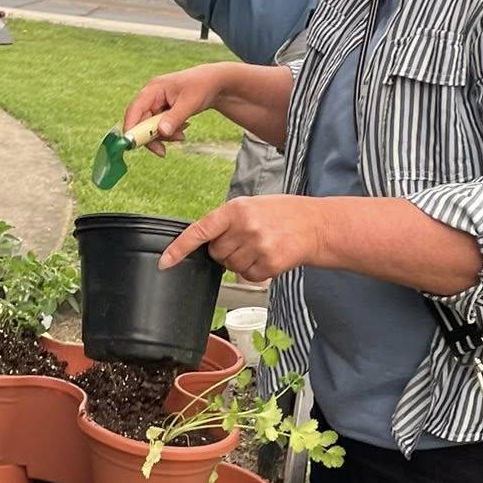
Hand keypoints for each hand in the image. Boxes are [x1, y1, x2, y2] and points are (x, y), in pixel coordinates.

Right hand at [122, 66, 229, 155]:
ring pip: (150, 127)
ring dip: (164, 136)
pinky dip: (169, 132)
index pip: (134, 110)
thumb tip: (162, 132)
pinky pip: (159, 126)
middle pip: (140, 122)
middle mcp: (151, 96)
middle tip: (163, 151)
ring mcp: (156, 103)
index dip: (131, 128)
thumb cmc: (202, 87)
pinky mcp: (162, 110)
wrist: (214, 83)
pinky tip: (183, 128)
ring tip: (182, 135)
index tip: (133, 145)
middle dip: (152, 137)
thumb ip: (174, 118)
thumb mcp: (190, 103)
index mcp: (153, 89)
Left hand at [160, 197, 323, 283]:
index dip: (179, 248)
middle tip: (247, 240)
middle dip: (226, 250)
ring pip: (231, 266)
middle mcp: (245, 227)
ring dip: (241, 261)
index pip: (200, 230)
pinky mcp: (269, 264)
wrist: (316, 225)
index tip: (165, 262)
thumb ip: (227, 222)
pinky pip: (248, 276)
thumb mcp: (252, 207)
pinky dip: (255, 271)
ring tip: (262, 246)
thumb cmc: (283, 214)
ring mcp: (258, 247)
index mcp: (236, 209)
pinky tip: (269, 257)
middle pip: (216, 253)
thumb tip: (206, 243)